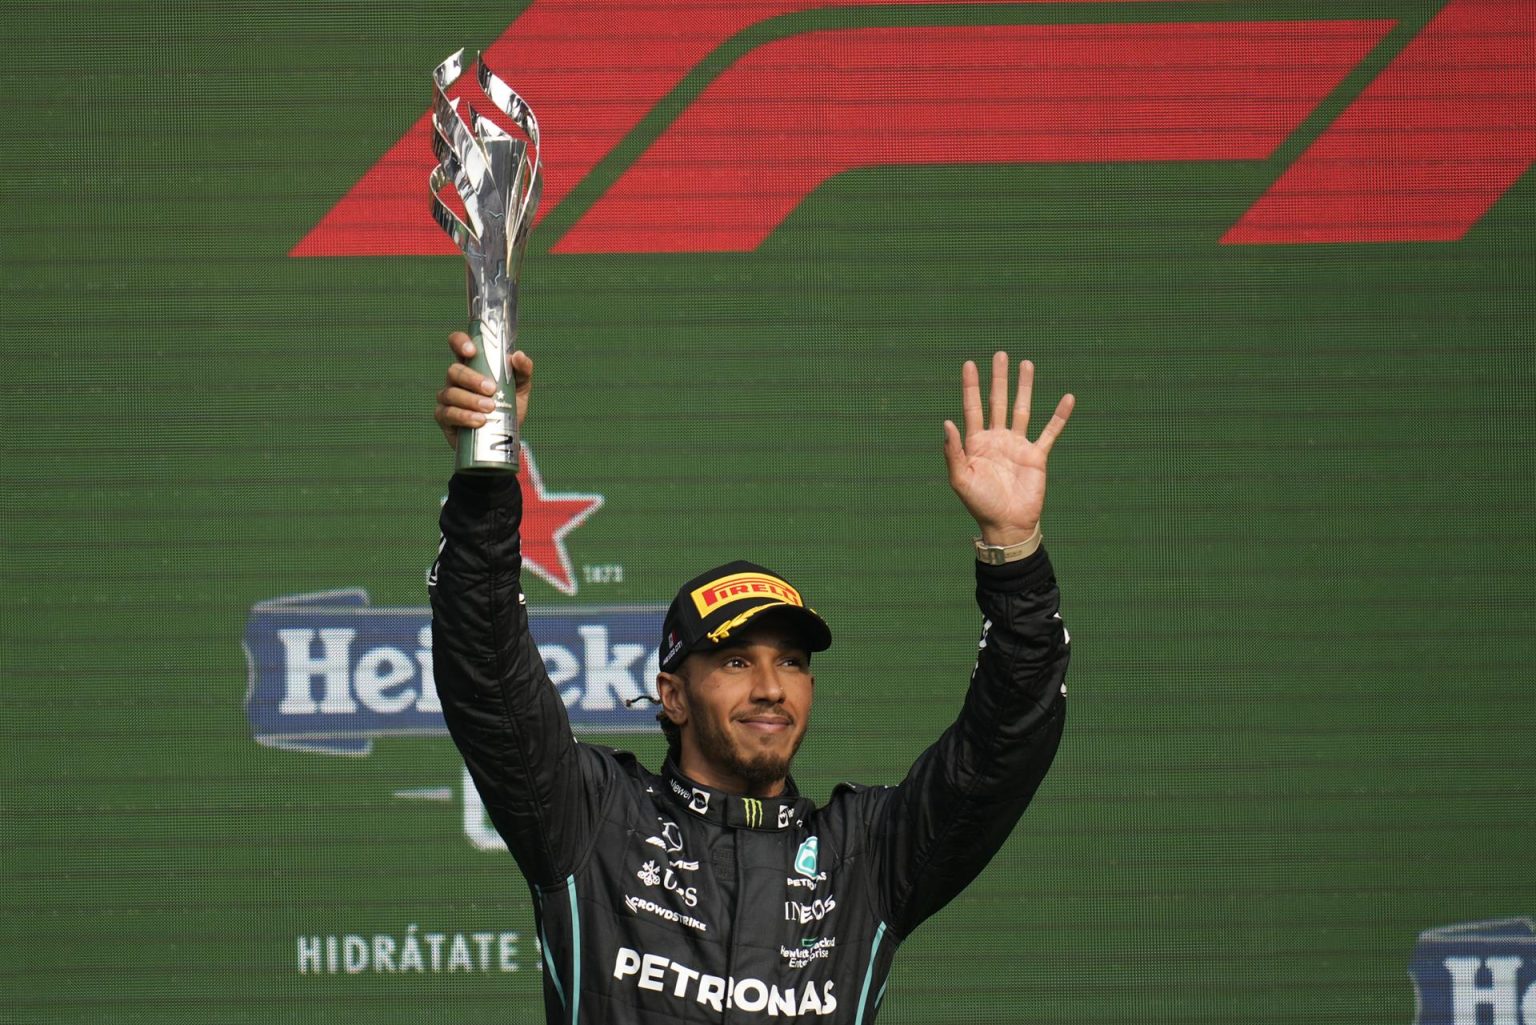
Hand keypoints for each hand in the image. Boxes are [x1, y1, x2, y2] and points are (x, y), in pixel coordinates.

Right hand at [433, 331, 533, 449]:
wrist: (504, 437)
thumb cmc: (509, 405)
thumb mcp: (521, 387)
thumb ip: (523, 370)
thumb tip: (518, 356)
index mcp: (472, 364)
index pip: (458, 344)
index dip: (460, 342)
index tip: (471, 351)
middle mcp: (456, 379)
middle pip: (454, 370)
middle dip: (472, 379)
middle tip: (491, 389)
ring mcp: (447, 397)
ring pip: (451, 393)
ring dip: (470, 400)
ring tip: (489, 409)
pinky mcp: (444, 417)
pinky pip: (448, 413)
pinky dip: (464, 417)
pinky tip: (479, 421)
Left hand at [943, 352, 1073, 545]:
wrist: (1008, 525)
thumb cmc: (980, 504)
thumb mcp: (960, 479)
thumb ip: (954, 451)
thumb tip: (947, 422)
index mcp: (976, 443)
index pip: (973, 407)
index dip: (971, 386)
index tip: (970, 364)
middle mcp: (997, 439)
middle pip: (997, 401)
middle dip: (999, 378)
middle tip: (1000, 354)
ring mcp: (1018, 446)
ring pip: (1022, 409)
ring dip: (1024, 387)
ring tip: (1026, 364)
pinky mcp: (1037, 456)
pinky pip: (1050, 432)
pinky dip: (1059, 416)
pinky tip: (1067, 398)